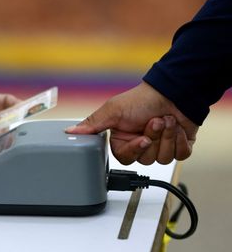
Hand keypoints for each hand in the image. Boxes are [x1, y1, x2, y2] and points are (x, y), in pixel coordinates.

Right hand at [66, 82, 198, 164]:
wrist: (173, 92)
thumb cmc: (142, 99)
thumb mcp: (113, 111)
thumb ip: (92, 124)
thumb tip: (69, 131)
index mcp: (123, 139)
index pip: (126, 158)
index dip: (136, 149)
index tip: (142, 138)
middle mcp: (140, 144)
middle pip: (146, 159)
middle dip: (153, 138)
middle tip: (154, 122)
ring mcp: (160, 146)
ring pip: (164, 158)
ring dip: (167, 136)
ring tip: (165, 120)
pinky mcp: (178, 146)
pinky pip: (181, 154)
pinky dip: (181, 139)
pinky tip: (177, 126)